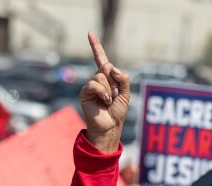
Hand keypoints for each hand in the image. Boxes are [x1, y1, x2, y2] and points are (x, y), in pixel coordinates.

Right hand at [80, 32, 130, 153]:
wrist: (110, 126)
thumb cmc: (117, 111)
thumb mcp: (126, 93)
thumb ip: (123, 78)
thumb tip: (112, 68)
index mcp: (107, 77)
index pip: (101, 58)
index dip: (95, 46)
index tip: (90, 33)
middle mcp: (97, 79)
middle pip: (107, 67)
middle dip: (115, 81)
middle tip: (115, 95)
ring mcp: (90, 85)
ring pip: (102, 76)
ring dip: (110, 89)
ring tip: (110, 100)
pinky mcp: (85, 92)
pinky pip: (95, 84)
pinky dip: (103, 92)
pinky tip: (105, 101)